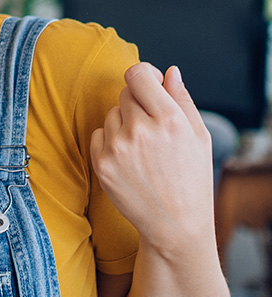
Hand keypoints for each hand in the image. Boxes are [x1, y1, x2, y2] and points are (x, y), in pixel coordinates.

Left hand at [90, 62, 213, 249]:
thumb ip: (182, 99)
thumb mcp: (199, 136)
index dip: (142, 75)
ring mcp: (117, 147)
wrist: (175, 224)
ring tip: (143, 150)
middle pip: (124, 94)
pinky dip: (109, 142)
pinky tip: (128, 160)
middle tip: (153, 128)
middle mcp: (140, 130)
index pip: (138, 75)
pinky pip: (98, 134)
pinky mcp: (101, 163)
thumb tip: (168, 72)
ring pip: (111, 114)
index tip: (147, 83)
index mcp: (169, 119)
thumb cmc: (191, 178)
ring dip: (124, 124)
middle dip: (137, 104)